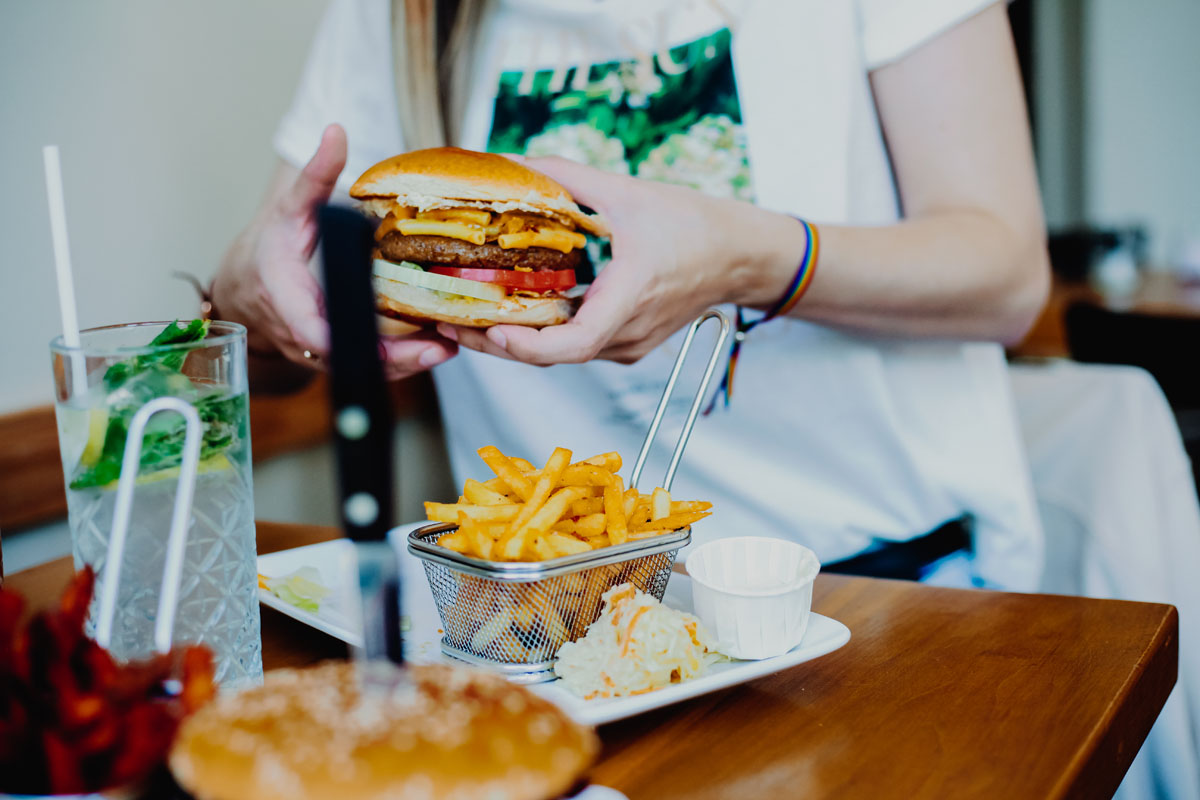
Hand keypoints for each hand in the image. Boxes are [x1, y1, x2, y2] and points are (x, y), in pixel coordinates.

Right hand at [211, 124, 456, 381]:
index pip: (309, 326)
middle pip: (347, 355)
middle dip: (393, 358)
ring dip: (405, 364)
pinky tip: (437, 348)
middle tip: (438, 347)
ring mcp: (317, 352)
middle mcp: (299, 333)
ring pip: (360, 367)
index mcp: (283, 295)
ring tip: (447, 348)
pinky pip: (365, 366)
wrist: (247, 285)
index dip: (341, 338)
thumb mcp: (290, 208)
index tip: (377, 339)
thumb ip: (314, 175)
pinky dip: (399, 362)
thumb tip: (336, 132)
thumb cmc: (269, 246)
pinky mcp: (334, 359)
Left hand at [440, 157, 753, 365]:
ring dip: (514, 341)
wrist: (739, 255)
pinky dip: (540, 335)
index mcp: (630, 297)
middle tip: (450, 320)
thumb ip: (564, 178)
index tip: (490, 328)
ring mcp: (627, 345)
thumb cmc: (693, 225)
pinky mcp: (625, 343)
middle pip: (553, 356)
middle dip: (498, 343)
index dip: (526, 346)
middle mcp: (627, 333)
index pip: (573, 344)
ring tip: (467, 316)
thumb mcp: (625, 191)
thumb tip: (511, 164)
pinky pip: (574, 347)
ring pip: (560, 355)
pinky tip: (509, 313)